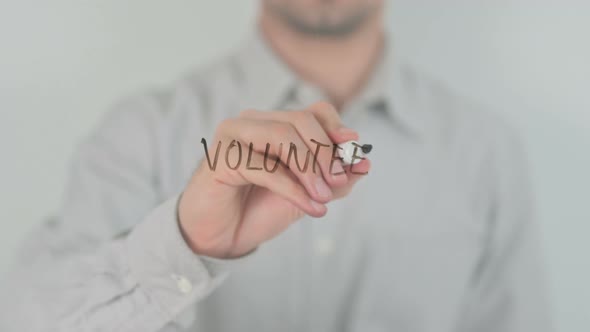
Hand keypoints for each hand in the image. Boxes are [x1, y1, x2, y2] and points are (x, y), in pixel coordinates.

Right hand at [178, 102, 370, 257]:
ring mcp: (234, 136)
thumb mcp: (306, 194)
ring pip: (282, 136)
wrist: (219, 238)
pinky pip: (265, 167)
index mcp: (274, 124)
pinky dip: (294, 188)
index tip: (354, 155)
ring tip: (324, 197)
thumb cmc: (257, 210)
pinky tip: (311, 207)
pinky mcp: (220, 158)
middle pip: (300, 120)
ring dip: (310, 168)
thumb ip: (334, 179)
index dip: (337, 130)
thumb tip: (365, 163)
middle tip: (338, 182)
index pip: (314, 111)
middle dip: (325, 152)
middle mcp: (253, 122)